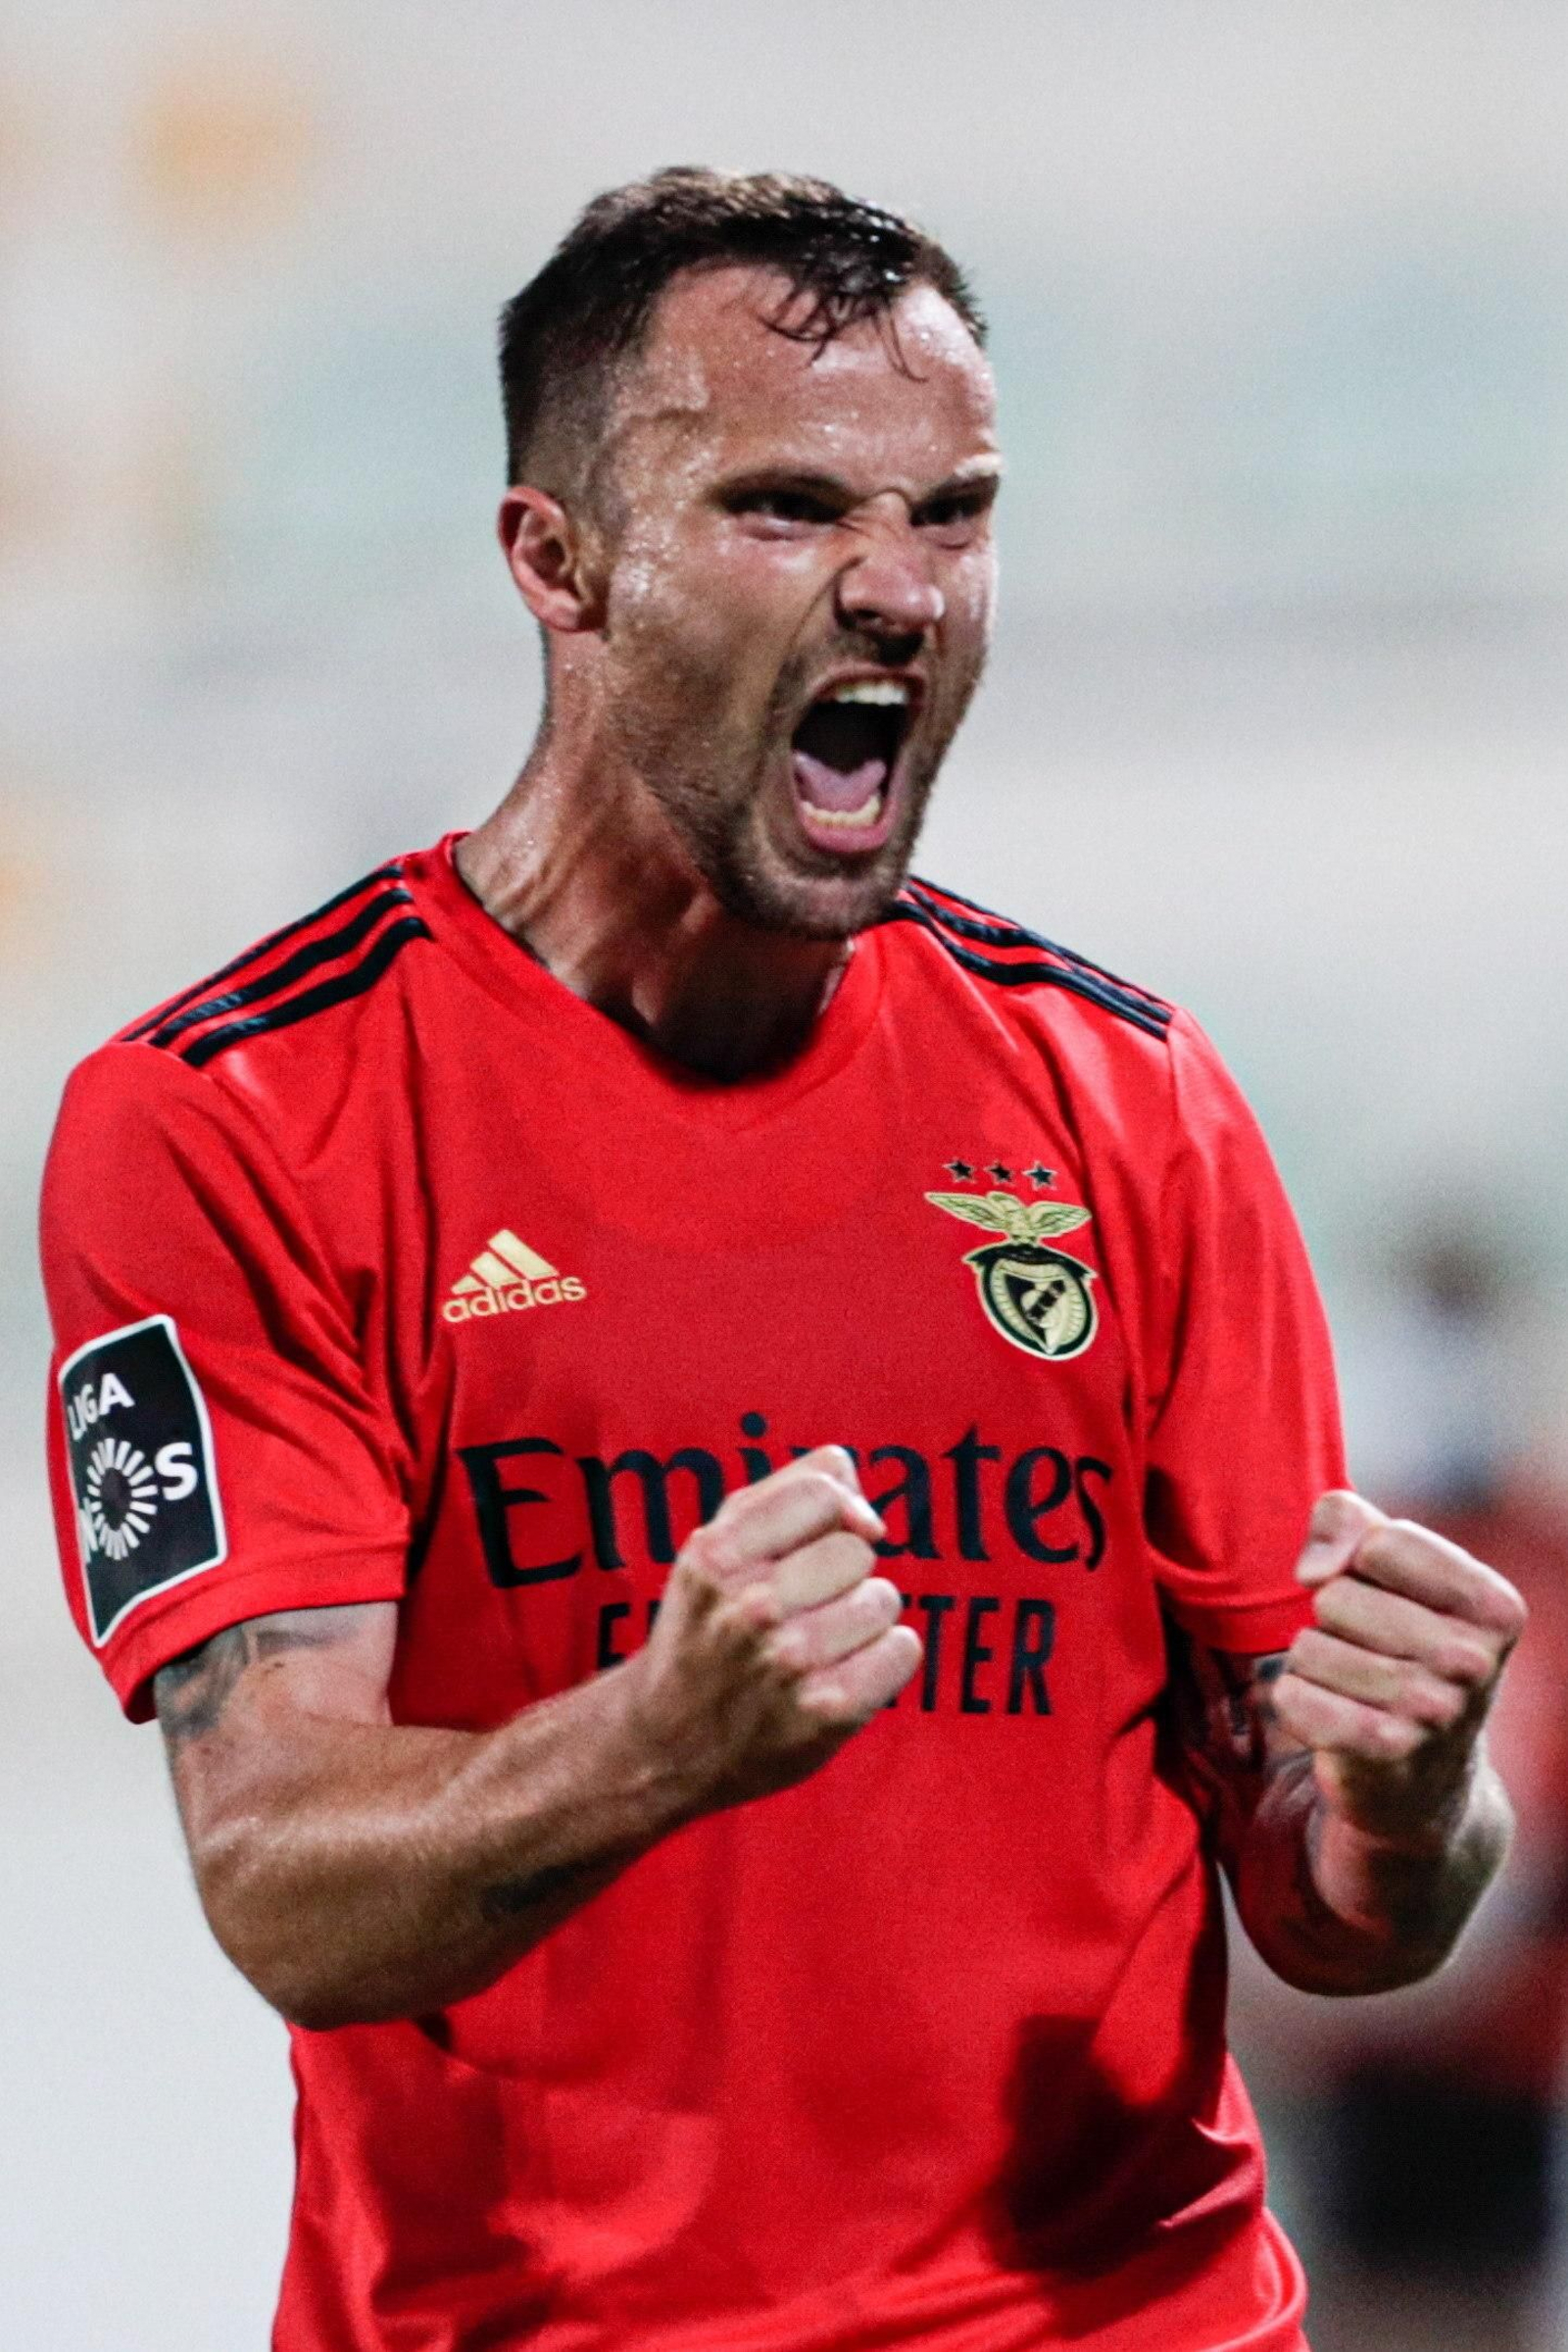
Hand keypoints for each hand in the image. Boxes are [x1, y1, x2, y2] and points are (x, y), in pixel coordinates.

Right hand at [617, 1446, 921, 1817]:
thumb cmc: (709, 1623)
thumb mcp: (721, 1540)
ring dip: (861, 1619)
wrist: (667, 1742)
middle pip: (857, 1551)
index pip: (822, 1493)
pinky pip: (902, 1649)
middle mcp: (751, 1608)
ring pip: (883, 1600)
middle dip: (840, 1573)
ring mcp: (790, 1664)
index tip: (821, 1538)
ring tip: (819, 1642)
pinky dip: (884, 1659)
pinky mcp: (827, 1713)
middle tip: (804, 1606)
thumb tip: (869, 1517)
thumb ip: (795, 1489)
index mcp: (718, 1555)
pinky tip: (843, 1671)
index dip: (835, 1512)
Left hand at [1274, 1490, 1526, 1845]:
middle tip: (1372, 1652)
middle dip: (1334, 1619)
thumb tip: (1314, 1570)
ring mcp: (1433, 1712)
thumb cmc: (1400, 1642)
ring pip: (1307, 1647)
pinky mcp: (1383, 1753)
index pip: (1381, 1542)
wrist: (1425, 1776)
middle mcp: (1475, 1661)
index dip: (1359, 1562)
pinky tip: (1333, 1717)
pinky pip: (1292, 1698)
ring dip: (1313, 1663)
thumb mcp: (1389, 1565)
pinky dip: (1295, 1702)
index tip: (1384, 1595)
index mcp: (1495, 1605)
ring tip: (1355, 1687)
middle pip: (1335, 1596)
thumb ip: (1346, 1519)